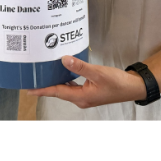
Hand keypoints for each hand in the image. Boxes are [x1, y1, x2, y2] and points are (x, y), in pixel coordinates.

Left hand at [26, 56, 147, 108]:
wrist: (132, 88)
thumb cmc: (117, 83)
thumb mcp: (98, 73)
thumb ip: (80, 67)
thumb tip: (64, 60)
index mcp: (81, 97)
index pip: (56, 92)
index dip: (42, 90)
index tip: (29, 89)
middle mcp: (81, 99)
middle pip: (59, 92)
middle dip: (46, 86)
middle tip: (33, 79)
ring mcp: (85, 97)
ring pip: (66, 89)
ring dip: (55, 83)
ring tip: (44, 76)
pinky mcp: (89, 92)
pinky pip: (73, 87)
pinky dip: (66, 81)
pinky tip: (64, 73)